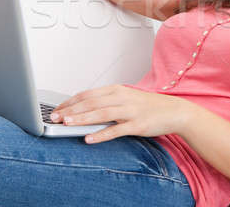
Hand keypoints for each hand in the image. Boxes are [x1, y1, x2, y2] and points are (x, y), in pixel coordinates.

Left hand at [50, 84, 190, 143]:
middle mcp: (122, 98)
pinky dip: (101, 134)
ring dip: (82, 119)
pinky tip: (89, 138)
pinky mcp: (137, 124)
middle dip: (71, 109)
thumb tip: (84, 109)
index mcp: (117, 90)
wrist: (174, 111)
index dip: (70, 101)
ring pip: (101, 113)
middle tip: (55, 117)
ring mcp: (129, 111)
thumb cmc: (148, 106)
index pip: (88, 94)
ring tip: (67, 123)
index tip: (57, 109)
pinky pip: (116, 130)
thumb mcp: (126, 98)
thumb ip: (107, 102)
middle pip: (91, 102)